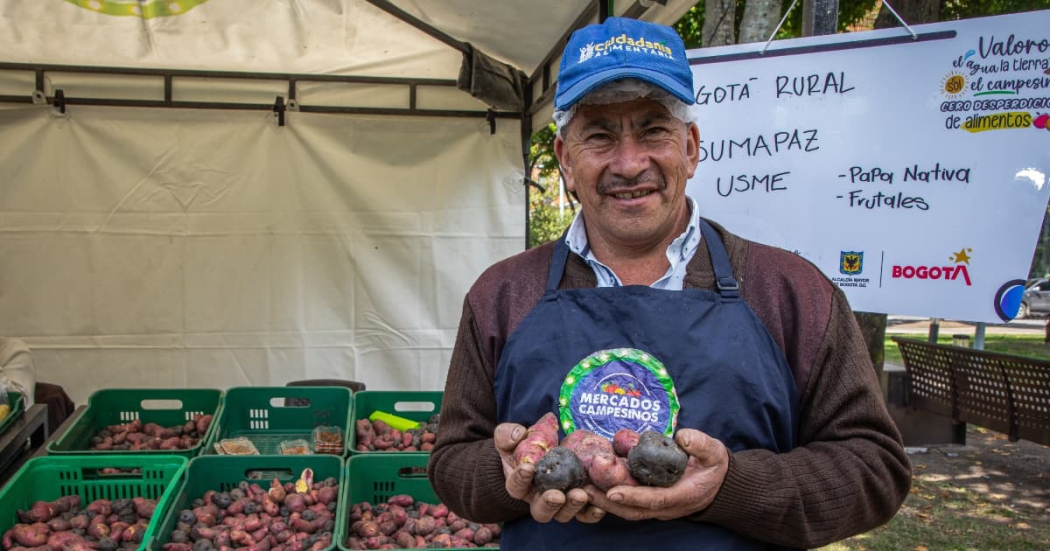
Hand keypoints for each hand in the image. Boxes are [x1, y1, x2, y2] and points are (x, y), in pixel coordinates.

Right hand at [494, 422, 605, 523]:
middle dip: (549, 504)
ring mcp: (559, 503)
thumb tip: (518, 434)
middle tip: (557, 495)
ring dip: (572, 507)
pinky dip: (591, 513)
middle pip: (541, 510)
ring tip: (581, 495)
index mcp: (519, 485)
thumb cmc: (522, 445)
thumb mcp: (509, 437)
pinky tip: (598, 506)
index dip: (520, 479)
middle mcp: (538, 499)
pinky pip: (584, 514)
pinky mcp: (577, 502)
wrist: (542, 451)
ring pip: (563, 514)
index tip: (528, 468)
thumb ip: (508, 435)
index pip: (516, 486)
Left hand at [584, 428, 728, 520]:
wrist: (718, 483)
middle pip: (633, 510)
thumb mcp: (714, 453)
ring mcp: (656, 505)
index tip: (613, 492)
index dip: (633, 496)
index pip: (654, 499)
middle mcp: (665, 506)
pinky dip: (609, 496)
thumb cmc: (714, 467)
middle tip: (584, 490)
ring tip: (582, 488)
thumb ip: (701, 445)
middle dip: (608, 502)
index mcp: (681, 496)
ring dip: (604, 501)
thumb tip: (682, 437)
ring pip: (627, 509)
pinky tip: (593, 483)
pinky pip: (628, 502)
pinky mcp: (649, 500)